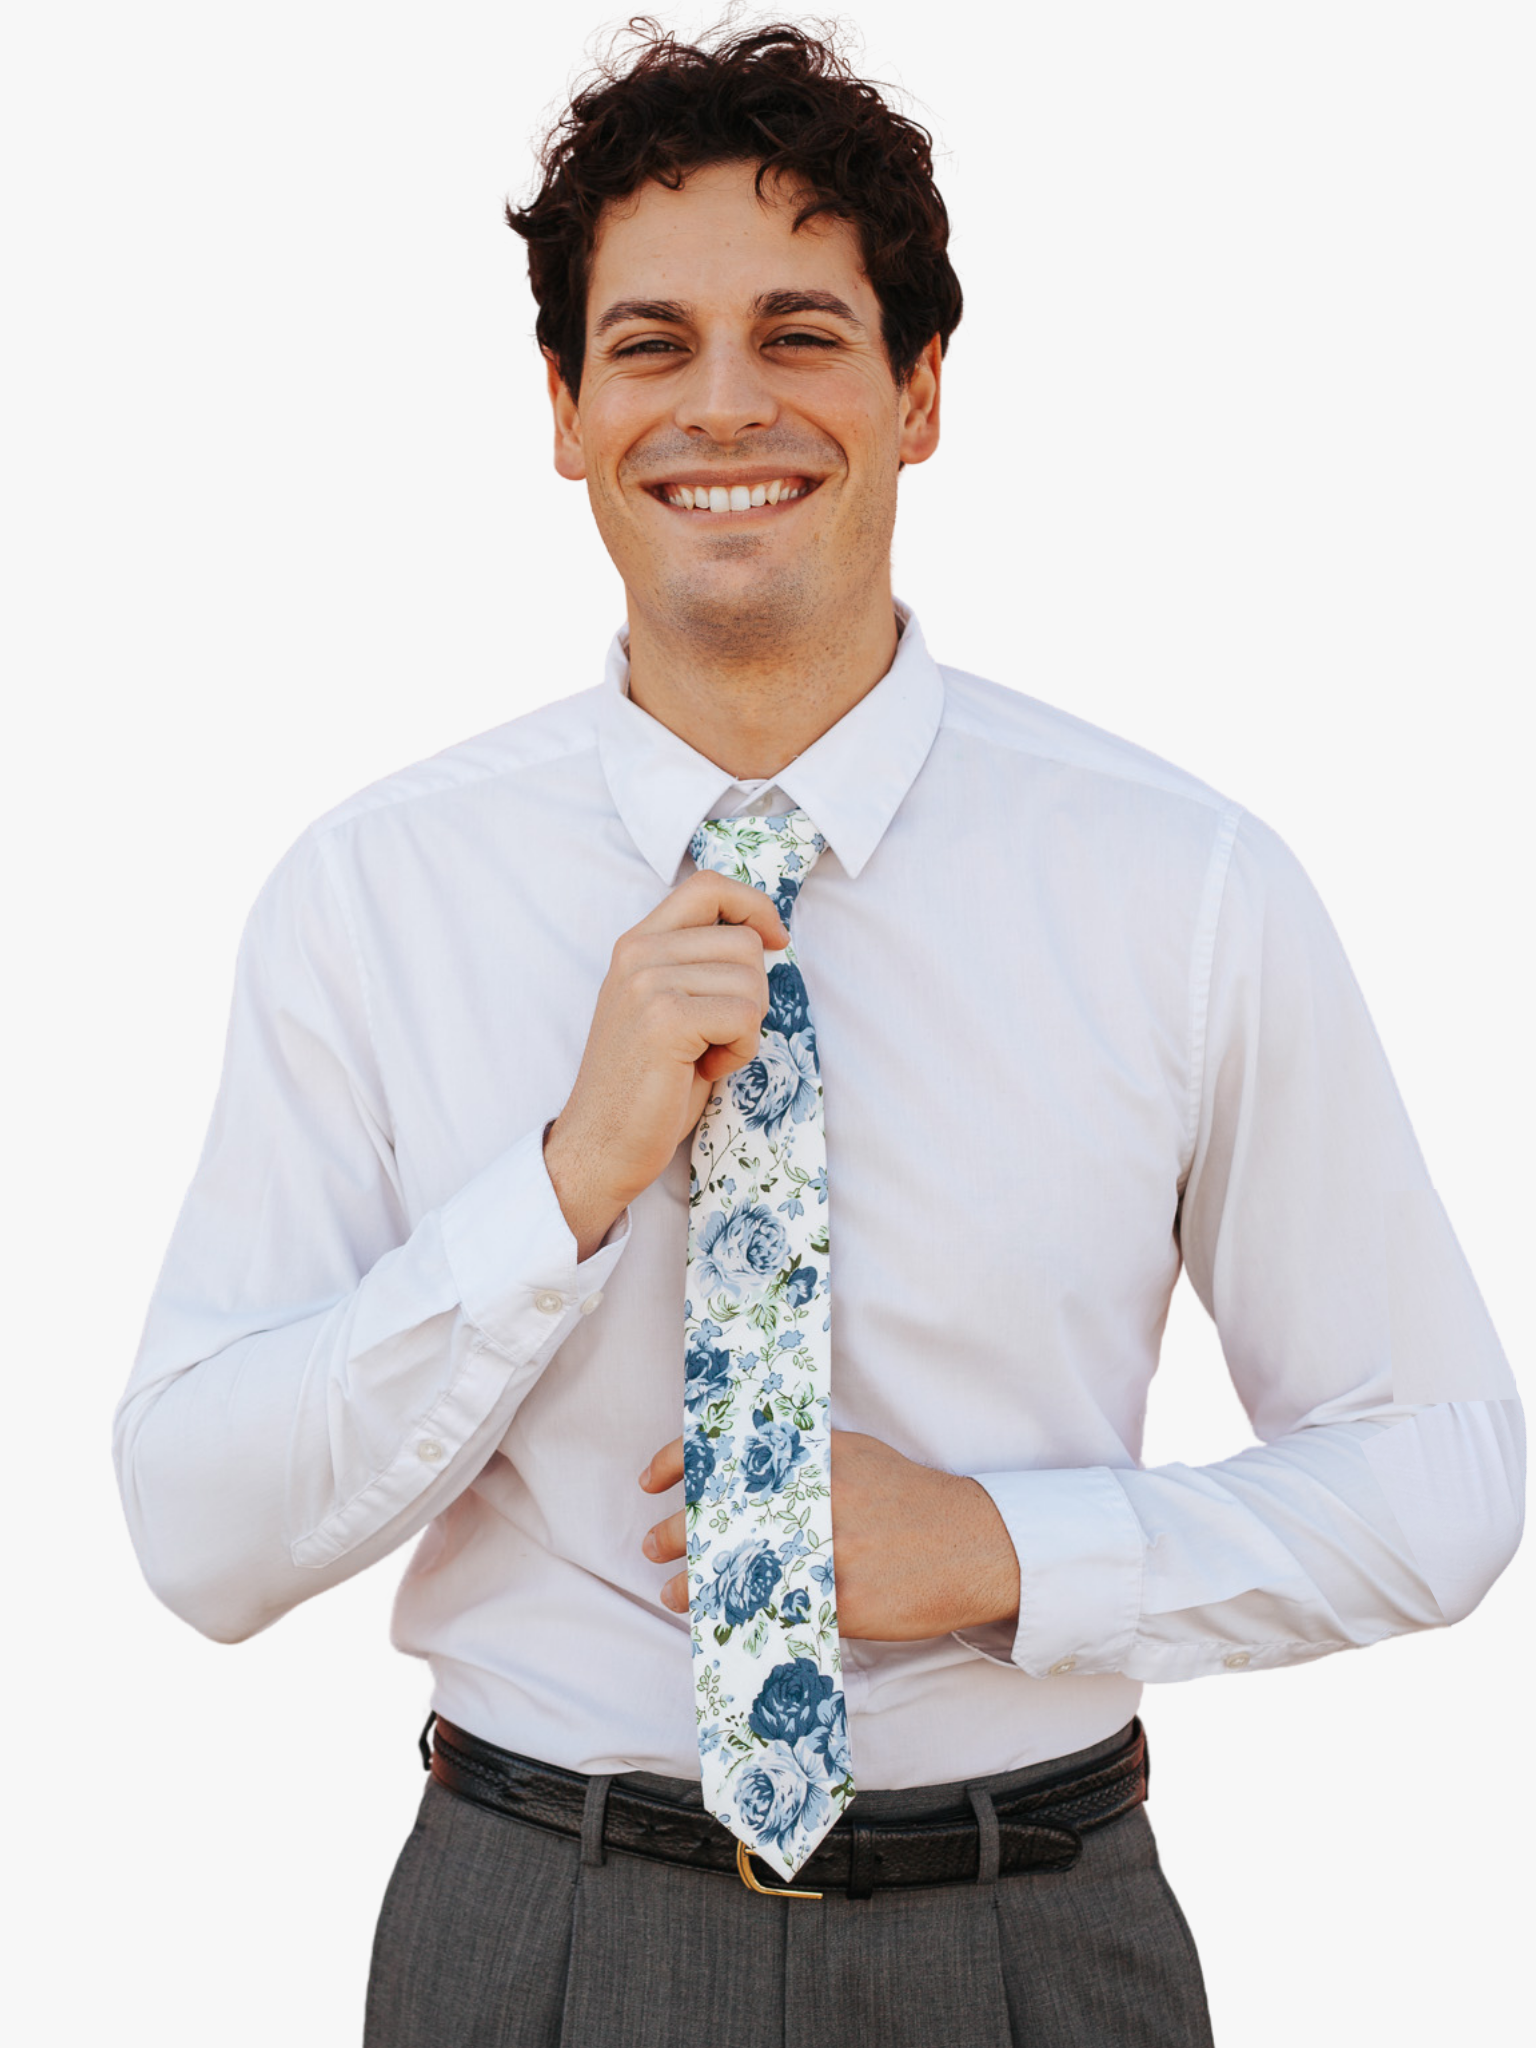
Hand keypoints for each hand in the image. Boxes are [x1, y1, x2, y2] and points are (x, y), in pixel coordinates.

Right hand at [544, 872, 787, 1258]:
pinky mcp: (666, 1018)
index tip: (776, 938)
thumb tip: (766, 935)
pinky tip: (703, 1069)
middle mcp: (638, 952)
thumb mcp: (668, 1005)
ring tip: (703, 1055)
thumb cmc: (648, 1083)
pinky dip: (740, 1050)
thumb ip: (698, 964)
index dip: (754, 904)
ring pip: (752, 979)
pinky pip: (746, 1016)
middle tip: (715, 1035)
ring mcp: (648, 982)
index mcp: (638, 943)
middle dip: (751, 993)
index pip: (708, 886)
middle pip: (744, 941)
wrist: (602, 1143)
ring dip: (746, 1027)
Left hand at [638, 1429, 1019, 1640]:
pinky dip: (743, 1616)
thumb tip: (743, 1472)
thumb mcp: (859, 1457)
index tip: (651, 1483)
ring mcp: (831, 1549)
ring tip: (673, 1591)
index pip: (730, 1451)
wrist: (977, 1546)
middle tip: (654, 1546)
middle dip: (677, 1532)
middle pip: (724, 1513)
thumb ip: (805, 1462)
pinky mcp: (845, 1599)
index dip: (679, 1463)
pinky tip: (723, 1622)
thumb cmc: (913, 1499)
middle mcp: (818, 1497)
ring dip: (697, 1582)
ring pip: (741, 1566)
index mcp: (817, 1457)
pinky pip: (778, 1609)